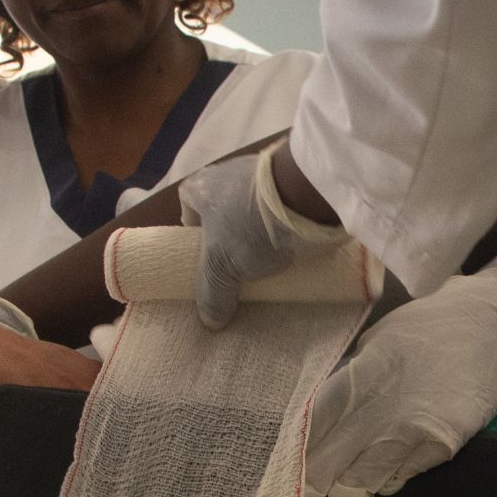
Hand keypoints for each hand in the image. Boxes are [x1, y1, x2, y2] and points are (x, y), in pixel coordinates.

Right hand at [178, 141, 342, 328]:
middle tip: (237, 271)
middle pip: (223, 216)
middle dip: (230, 241)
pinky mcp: (294, 183)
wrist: (307, 195)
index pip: (188, 213)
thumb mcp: (221, 266)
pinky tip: (292, 253)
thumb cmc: (249, 224)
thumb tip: (211, 321)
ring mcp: (263, 177)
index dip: (195, 238)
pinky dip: (286, 231)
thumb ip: (212, 292)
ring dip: (261, 238)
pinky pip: (284, 212)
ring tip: (268, 268)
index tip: (205, 261)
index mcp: (201, 186)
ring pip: (255, 215)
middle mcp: (228, 175)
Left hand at [303, 268, 496, 496]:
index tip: (280, 480)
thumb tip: (311, 428)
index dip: (290, 460)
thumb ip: (345, 384)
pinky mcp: (445, 443)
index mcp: (357, 375)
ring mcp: (415, 427)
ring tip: (348, 485)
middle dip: (310, 491)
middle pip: (327, 465)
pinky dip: (389, 478)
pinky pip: (402, 478)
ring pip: (362, 484)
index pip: (308, 428)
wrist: (487, 323)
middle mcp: (382, 405)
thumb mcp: (373, 345)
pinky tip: (391, 463)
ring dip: (350, 490)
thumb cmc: (421, 333)